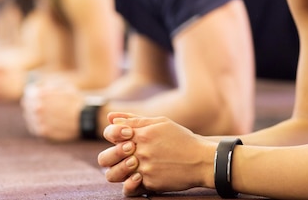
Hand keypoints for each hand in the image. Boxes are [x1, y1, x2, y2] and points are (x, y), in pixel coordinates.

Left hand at [21, 81, 84, 140]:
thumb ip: (48, 86)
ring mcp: (40, 120)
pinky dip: (39, 125)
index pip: (28, 94)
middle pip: (27, 106)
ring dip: (35, 116)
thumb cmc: (75, 100)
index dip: (31, 95)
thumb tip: (36, 86)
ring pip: (30, 118)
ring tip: (47, 115)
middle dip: (32, 105)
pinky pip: (35, 128)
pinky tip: (46, 123)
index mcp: (41, 94)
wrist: (86, 117)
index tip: (35, 96)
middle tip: (42, 106)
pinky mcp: (43, 132)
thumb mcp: (63, 86)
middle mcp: (38, 107)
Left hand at [98, 112, 216, 195]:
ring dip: (117, 171)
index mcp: (142, 133)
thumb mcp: (160, 123)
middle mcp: (140, 151)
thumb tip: (111, 117)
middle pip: (105, 157)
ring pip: (112, 175)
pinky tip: (138, 178)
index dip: (112, 135)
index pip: (111, 133)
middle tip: (124, 155)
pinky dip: (129, 185)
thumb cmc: (181, 139)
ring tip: (130, 168)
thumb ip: (134, 119)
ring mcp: (144, 168)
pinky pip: (128, 189)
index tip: (124, 137)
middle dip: (110, 156)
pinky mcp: (150, 183)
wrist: (202, 160)